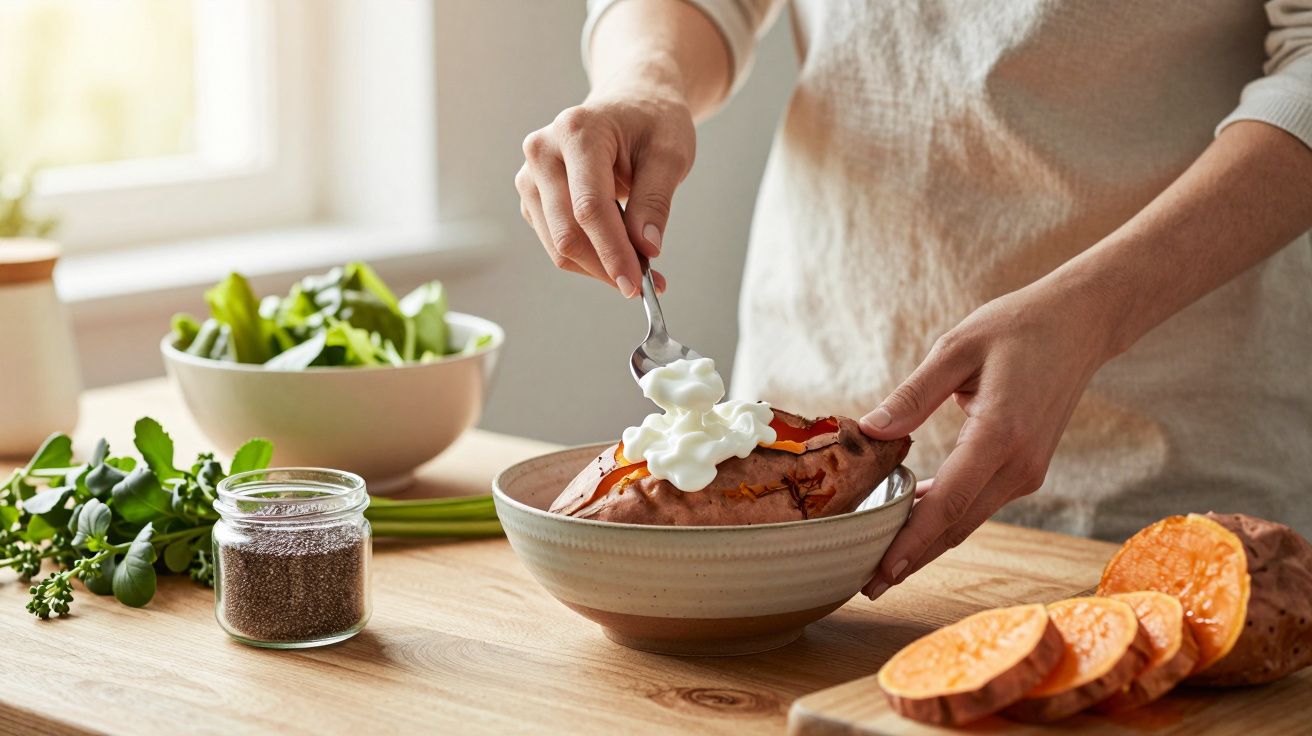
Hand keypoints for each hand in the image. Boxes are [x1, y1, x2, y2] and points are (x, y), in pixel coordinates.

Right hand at [514, 84, 694, 296]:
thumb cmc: (652, 123)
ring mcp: (531, 175)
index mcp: (577, 131)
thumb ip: (656, 200)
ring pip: (558, 245)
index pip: (588, 207)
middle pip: (567, 232)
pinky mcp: (533, 197)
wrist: (631, 104)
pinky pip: (556, 242)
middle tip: (645, 284)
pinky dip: (589, 258)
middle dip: (607, 266)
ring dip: (599, 266)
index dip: (612, 251)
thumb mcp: (670, 154)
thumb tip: (645, 248)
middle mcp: (543, 151)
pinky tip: (618, 251)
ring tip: (639, 267)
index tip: (636, 283)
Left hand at [857, 275, 1123, 597]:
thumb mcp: (957, 348)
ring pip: (968, 519)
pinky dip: (946, 519)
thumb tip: (870, 431)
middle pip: (957, 525)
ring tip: (882, 566)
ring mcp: (1027, 471)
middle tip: (868, 585)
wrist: (1079, 324)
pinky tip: (912, 525)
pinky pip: (978, 503)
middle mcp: (1019, 464)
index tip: (881, 570)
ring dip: (927, 544)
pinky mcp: (1025, 469)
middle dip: (912, 558)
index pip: (950, 502)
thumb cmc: (1016, 328)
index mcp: (1001, 434)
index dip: (913, 540)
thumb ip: (914, 394)